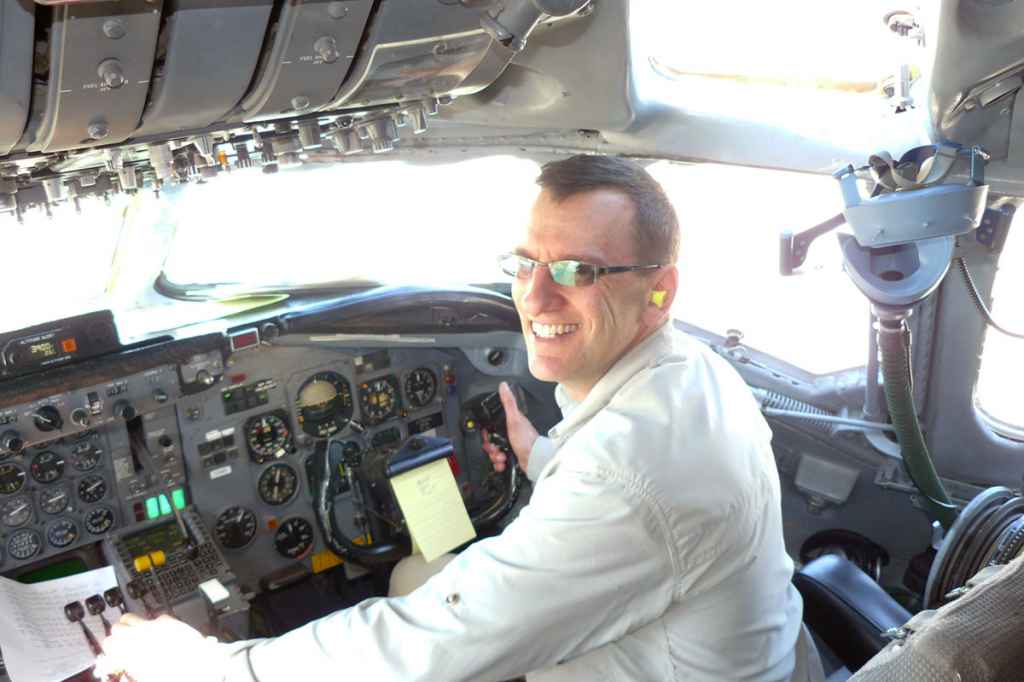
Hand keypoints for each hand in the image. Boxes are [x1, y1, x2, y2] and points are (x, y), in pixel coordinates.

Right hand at [95, 614, 225, 681]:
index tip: (113, 656)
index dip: (109, 650)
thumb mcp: (145, 677)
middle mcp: (141, 634)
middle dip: (118, 636)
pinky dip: (152, 625)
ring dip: (131, 627)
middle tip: (123, 646)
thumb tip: (122, 666)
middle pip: (117, 627)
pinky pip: (154, 618)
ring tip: (137, 637)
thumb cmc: (176, 676)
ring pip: (131, 617)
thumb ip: (130, 670)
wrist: (203, 667)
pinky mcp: (170, 621)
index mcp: (132, 651)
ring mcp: (155, 625)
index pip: (108, 642)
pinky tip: (159, 636)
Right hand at [481, 382, 537, 472]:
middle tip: (496, 448)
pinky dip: (499, 464)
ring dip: (495, 457)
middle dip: (491, 447)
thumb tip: (504, 386)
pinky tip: (504, 462)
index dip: (487, 433)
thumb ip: (508, 402)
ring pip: (494, 452)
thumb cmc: (527, 440)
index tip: (488, 436)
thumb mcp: (515, 419)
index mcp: (510, 424)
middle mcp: (510, 435)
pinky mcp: (511, 457)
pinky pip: (499, 462)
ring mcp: (510, 447)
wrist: (534, 460)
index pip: (491, 427)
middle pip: (491, 441)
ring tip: (502, 456)